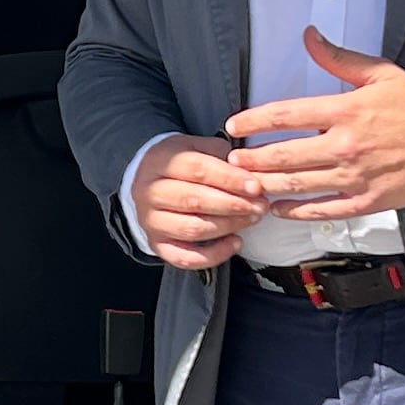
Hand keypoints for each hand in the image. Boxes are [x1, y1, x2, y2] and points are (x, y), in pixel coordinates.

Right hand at [129, 135, 268, 269]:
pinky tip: (235, 243)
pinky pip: (185, 257)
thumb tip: (248, 171)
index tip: (255, 186)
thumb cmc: (177, 165)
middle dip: (232, 204)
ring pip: (192, 229)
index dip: (229, 179)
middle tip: (259, 205)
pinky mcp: (156, 244)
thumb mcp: (194, 146)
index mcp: (159, 162)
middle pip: (193, 200)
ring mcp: (150, 221)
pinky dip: (213, 255)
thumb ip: (219, 155)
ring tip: (251, 219)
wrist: (145, 183)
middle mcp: (150, 193)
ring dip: (227, 226)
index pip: (197, 169)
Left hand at [224, 30, 404, 221]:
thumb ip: (339, 57)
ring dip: (266, 184)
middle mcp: (344, 145)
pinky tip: (277, 208)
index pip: (286, 114)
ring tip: (245, 182)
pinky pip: (322, 209)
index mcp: (345, 110)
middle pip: (285, 154)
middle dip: (252, 157)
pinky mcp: (365, 201)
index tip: (234, 125)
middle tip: (232, 158)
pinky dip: (295, 211)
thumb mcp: (380, 73)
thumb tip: (309, 35)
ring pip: (298, 184)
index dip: (254, 120)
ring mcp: (354, 177)